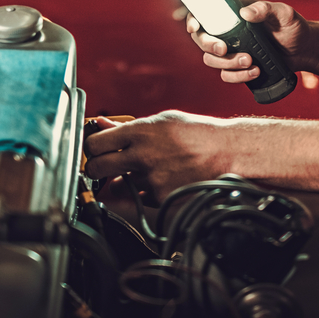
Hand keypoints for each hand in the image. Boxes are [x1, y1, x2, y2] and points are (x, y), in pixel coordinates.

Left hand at [83, 110, 231, 205]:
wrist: (227, 153)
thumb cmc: (198, 134)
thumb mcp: (162, 120)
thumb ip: (129, 126)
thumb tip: (103, 124)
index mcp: (140, 131)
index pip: (96, 143)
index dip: (91, 148)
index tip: (94, 150)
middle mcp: (142, 155)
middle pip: (97, 167)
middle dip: (95, 169)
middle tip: (101, 168)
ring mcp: (151, 178)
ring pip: (119, 186)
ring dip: (124, 182)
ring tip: (145, 171)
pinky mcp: (161, 197)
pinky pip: (141, 197)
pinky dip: (146, 192)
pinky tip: (163, 179)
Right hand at [186, 0, 309, 83]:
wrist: (305, 50)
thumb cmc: (294, 27)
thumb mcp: (284, 13)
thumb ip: (266, 9)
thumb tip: (245, 12)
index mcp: (233, 14)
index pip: (204, 14)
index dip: (193, 20)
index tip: (195, 28)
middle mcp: (229, 32)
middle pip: (202, 40)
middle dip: (209, 46)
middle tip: (225, 49)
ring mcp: (233, 50)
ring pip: (212, 60)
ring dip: (227, 63)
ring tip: (250, 61)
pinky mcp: (239, 67)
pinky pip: (226, 75)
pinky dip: (237, 77)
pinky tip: (255, 72)